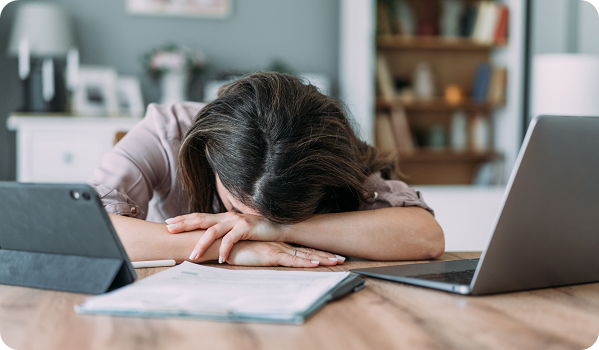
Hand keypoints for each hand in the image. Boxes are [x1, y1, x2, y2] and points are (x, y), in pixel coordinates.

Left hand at [166, 212, 285, 261]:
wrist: (280, 227)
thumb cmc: (258, 232)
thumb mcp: (238, 230)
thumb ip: (225, 232)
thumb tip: (210, 240)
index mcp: (224, 216)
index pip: (200, 216)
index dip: (184, 218)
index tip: (169, 222)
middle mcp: (227, 216)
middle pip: (201, 219)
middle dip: (184, 225)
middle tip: (169, 229)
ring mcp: (236, 221)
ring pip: (213, 232)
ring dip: (202, 245)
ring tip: (193, 256)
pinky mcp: (246, 228)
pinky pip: (231, 240)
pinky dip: (224, 250)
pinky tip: (221, 259)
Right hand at [217, 241, 343, 266]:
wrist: (223, 243)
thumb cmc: (236, 247)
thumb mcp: (253, 250)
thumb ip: (262, 252)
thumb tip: (269, 257)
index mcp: (278, 244)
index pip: (302, 249)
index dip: (317, 251)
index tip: (331, 254)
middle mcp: (281, 246)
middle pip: (308, 251)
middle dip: (326, 255)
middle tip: (341, 258)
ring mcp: (277, 249)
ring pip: (304, 256)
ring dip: (321, 259)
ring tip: (336, 261)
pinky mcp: (270, 255)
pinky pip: (291, 260)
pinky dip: (304, 263)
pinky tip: (315, 264)